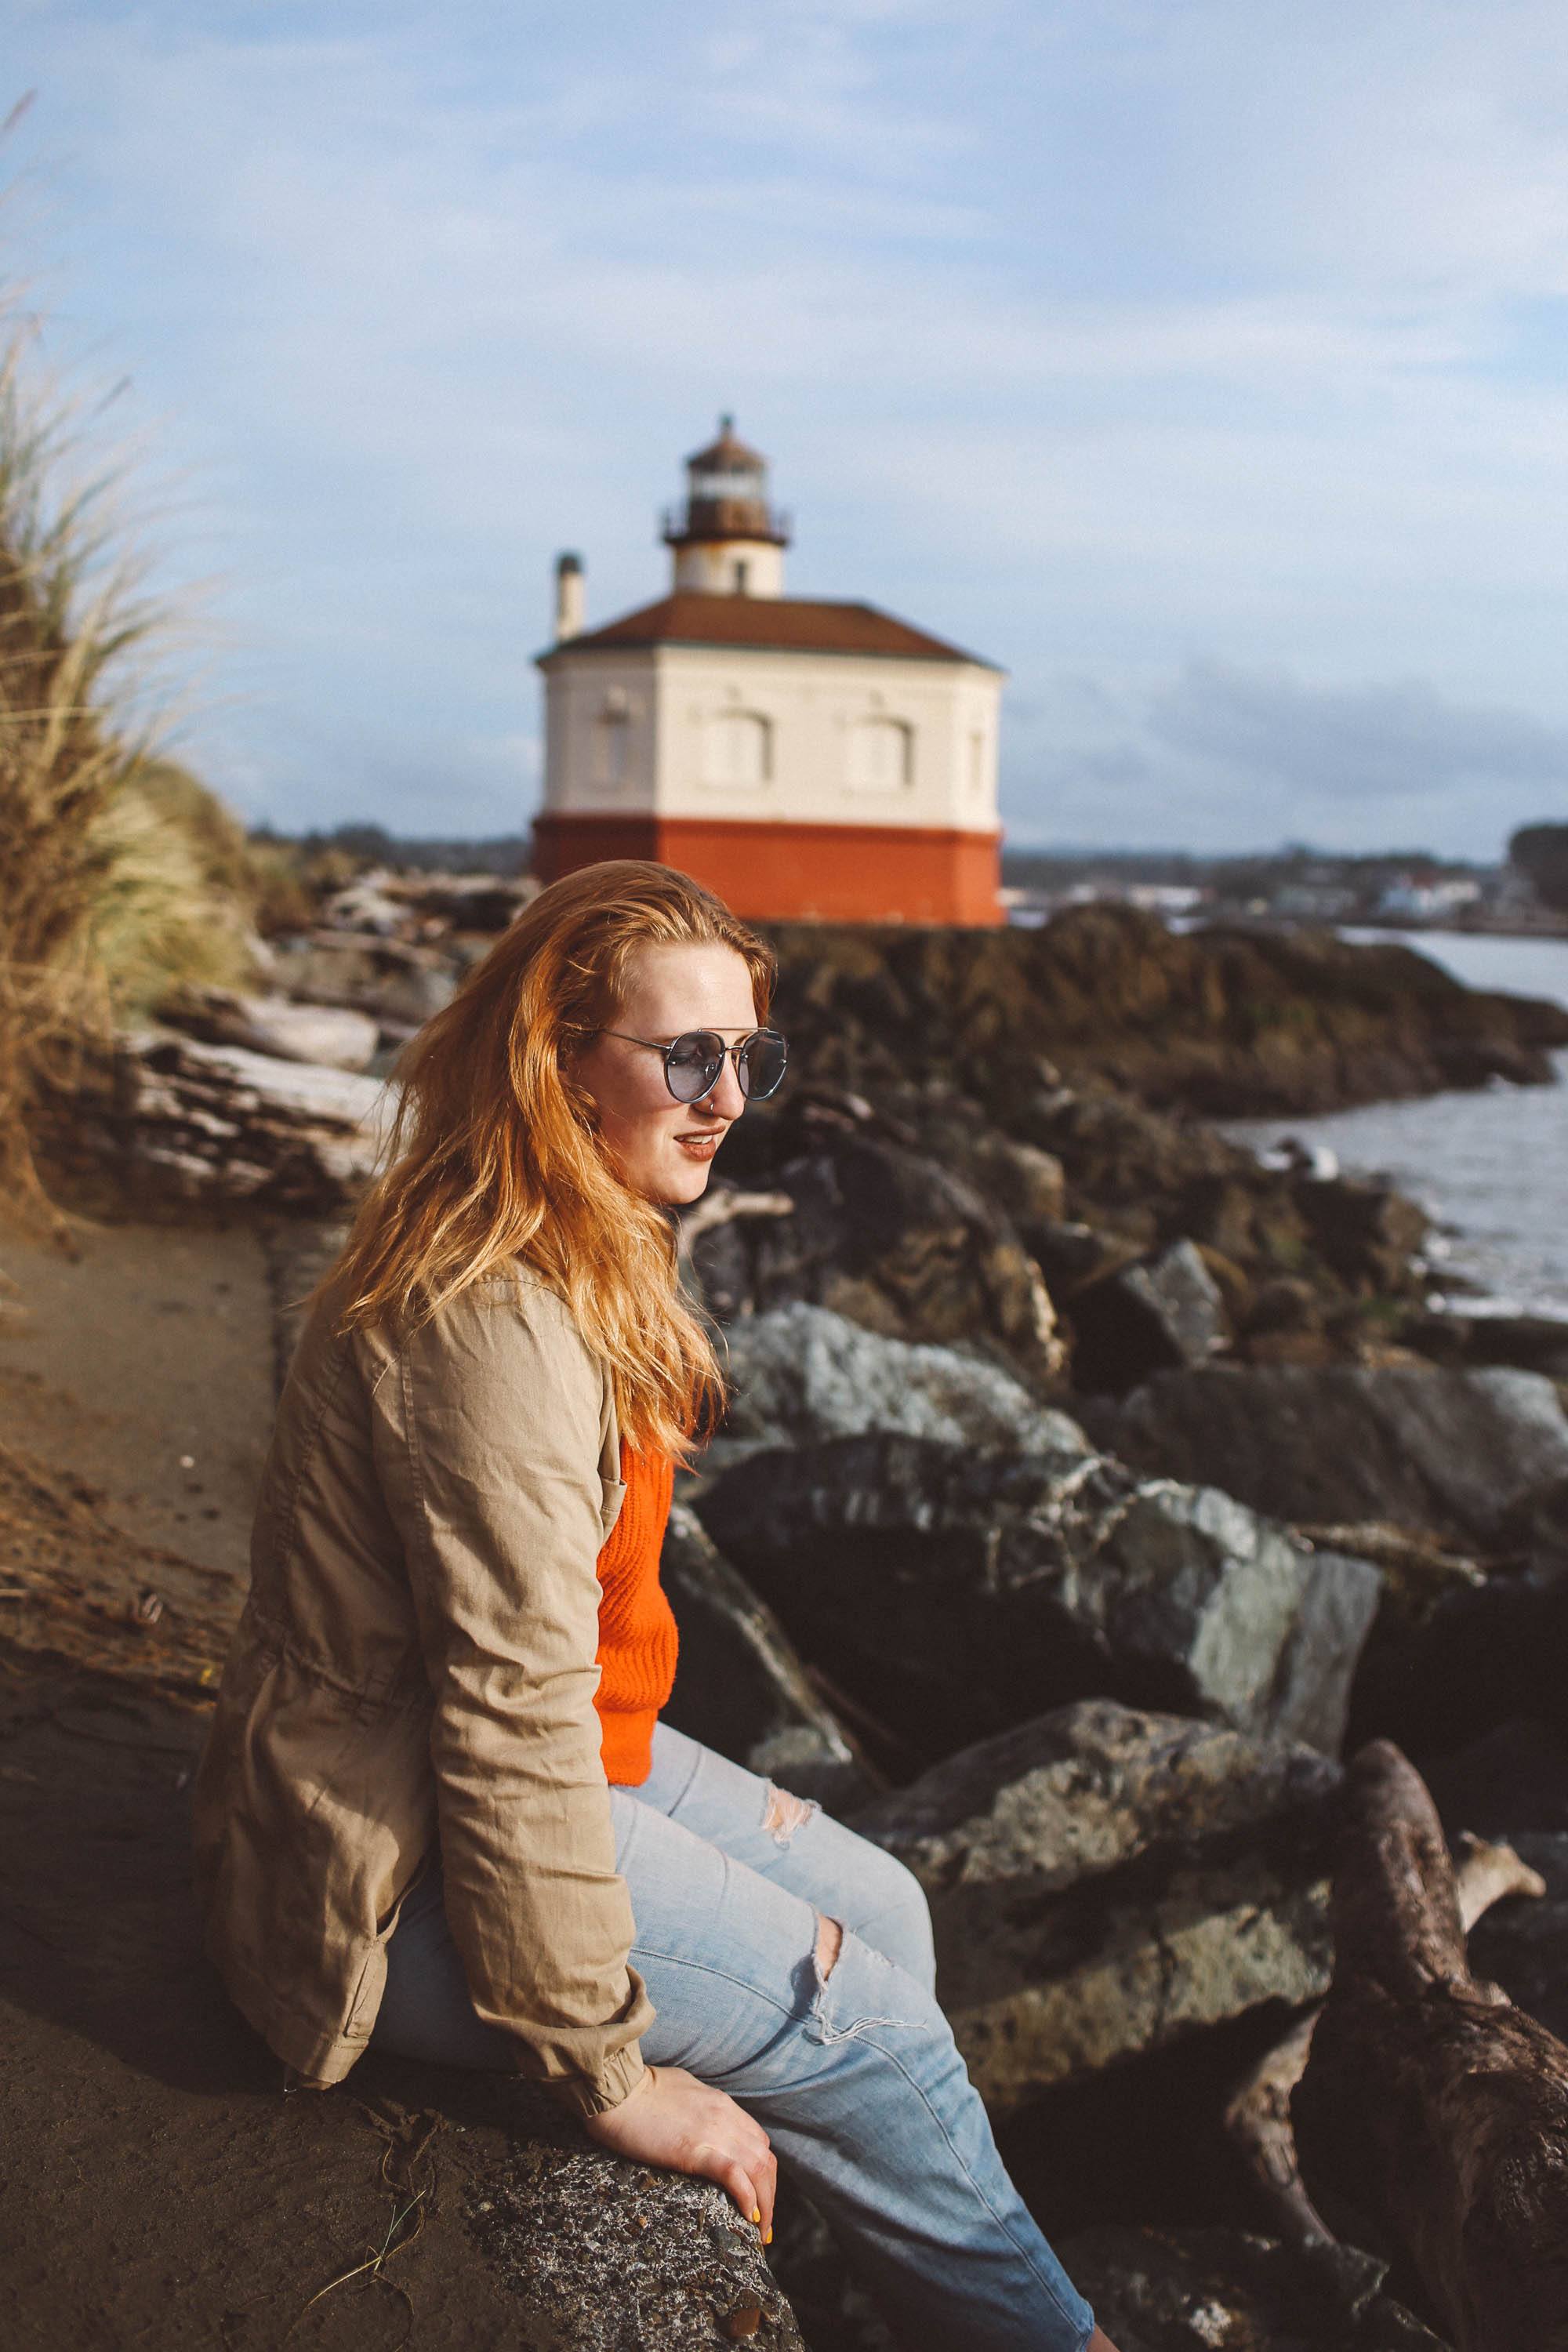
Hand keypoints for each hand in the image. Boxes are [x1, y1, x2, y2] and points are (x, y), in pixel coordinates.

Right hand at [583, 2064, 776, 2238]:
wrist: (617, 2089)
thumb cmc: (639, 2089)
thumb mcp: (682, 2089)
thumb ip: (698, 2107)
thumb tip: (699, 2121)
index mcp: (721, 2104)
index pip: (758, 2140)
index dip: (763, 2172)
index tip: (758, 2196)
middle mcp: (725, 2117)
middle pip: (765, 2159)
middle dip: (770, 2194)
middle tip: (763, 2225)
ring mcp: (713, 2132)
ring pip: (758, 2170)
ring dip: (765, 2204)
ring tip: (759, 2232)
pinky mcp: (694, 2150)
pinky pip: (733, 2175)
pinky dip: (747, 2197)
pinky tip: (748, 2216)